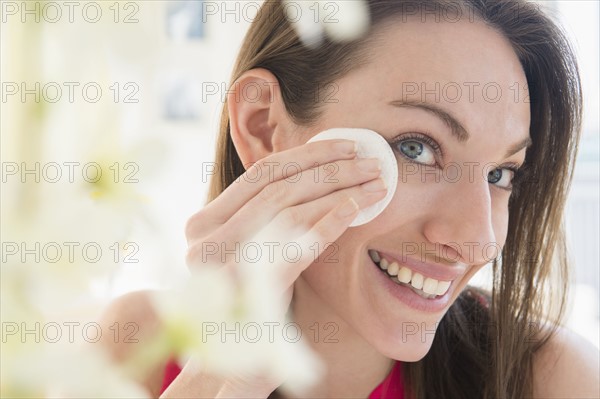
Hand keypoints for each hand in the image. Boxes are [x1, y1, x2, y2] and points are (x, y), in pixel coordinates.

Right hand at [184, 138, 386, 393]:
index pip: (261, 173)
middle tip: (370, 161)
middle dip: (330, 167)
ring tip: (375, 183)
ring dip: (339, 190)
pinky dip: (331, 222)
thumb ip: (267, 213)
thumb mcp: (250, 248)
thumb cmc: (251, 299)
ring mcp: (226, 265)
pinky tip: (359, 208)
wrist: (235, 361)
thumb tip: (317, 169)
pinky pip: (299, 246)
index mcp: (203, 223)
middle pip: (278, 186)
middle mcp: (206, 240)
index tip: (346, 145)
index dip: (307, 154)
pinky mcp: (253, 291)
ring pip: (291, 209)